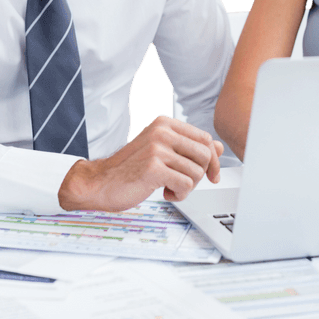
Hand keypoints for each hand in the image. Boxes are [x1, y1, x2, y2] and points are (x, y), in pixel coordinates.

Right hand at [57, 114, 222, 211]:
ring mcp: (157, 148)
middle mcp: (162, 131)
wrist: (100, 183)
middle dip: (200, 175)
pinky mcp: (154, 168)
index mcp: (165, 123)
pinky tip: (165, 193)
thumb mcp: (162, 153)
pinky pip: (186, 185)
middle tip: (183, 183)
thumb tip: (219, 147)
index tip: (212, 175)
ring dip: (186, 187)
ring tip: (169, 187)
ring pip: (196, 172)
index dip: (213, 160)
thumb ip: (189, 148)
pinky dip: (179, 194)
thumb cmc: (130, 169)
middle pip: (205, 155)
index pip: (205, 138)